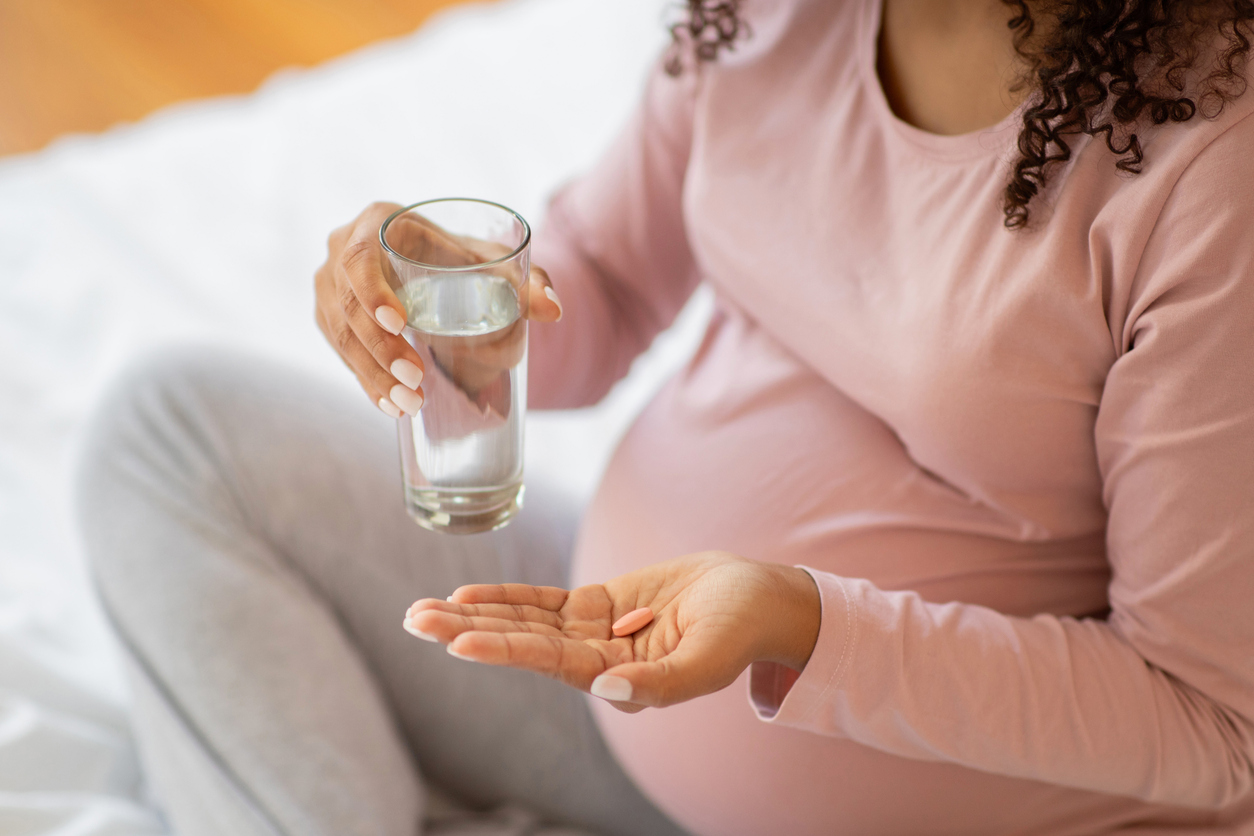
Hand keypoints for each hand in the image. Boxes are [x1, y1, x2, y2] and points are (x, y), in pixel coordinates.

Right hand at [314, 202, 561, 416]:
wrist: (436, 267)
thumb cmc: (466, 260)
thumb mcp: (495, 264)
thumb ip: (528, 281)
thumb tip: (553, 309)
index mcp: (379, 221)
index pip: (362, 257)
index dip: (373, 292)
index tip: (402, 325)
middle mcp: (342, 247)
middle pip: (348, 304)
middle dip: (380, 349)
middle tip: (417, 382)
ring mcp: (329, 285)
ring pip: (340, 334)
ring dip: (371, 374)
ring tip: (409, 404)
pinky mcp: (328, 316)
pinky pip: (339, 351)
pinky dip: (364, 380)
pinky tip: (390, 406)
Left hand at [404, 552, 820, 711]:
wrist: (758, 599)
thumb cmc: (740, 630)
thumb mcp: (708, 659)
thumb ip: (660, 683)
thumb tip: (607, 692)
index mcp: (619, 680)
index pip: (548, 663)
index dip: (502, 648)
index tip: (456, 641)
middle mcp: (597, 661)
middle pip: (521, 644)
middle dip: (467, 631)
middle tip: (414, 619)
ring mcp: (595, 632)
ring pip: (524, 623)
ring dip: (475, 614)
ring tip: (423, 610)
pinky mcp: (599, 605)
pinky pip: (545, 603)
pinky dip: (507, 598)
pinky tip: (467, 595)